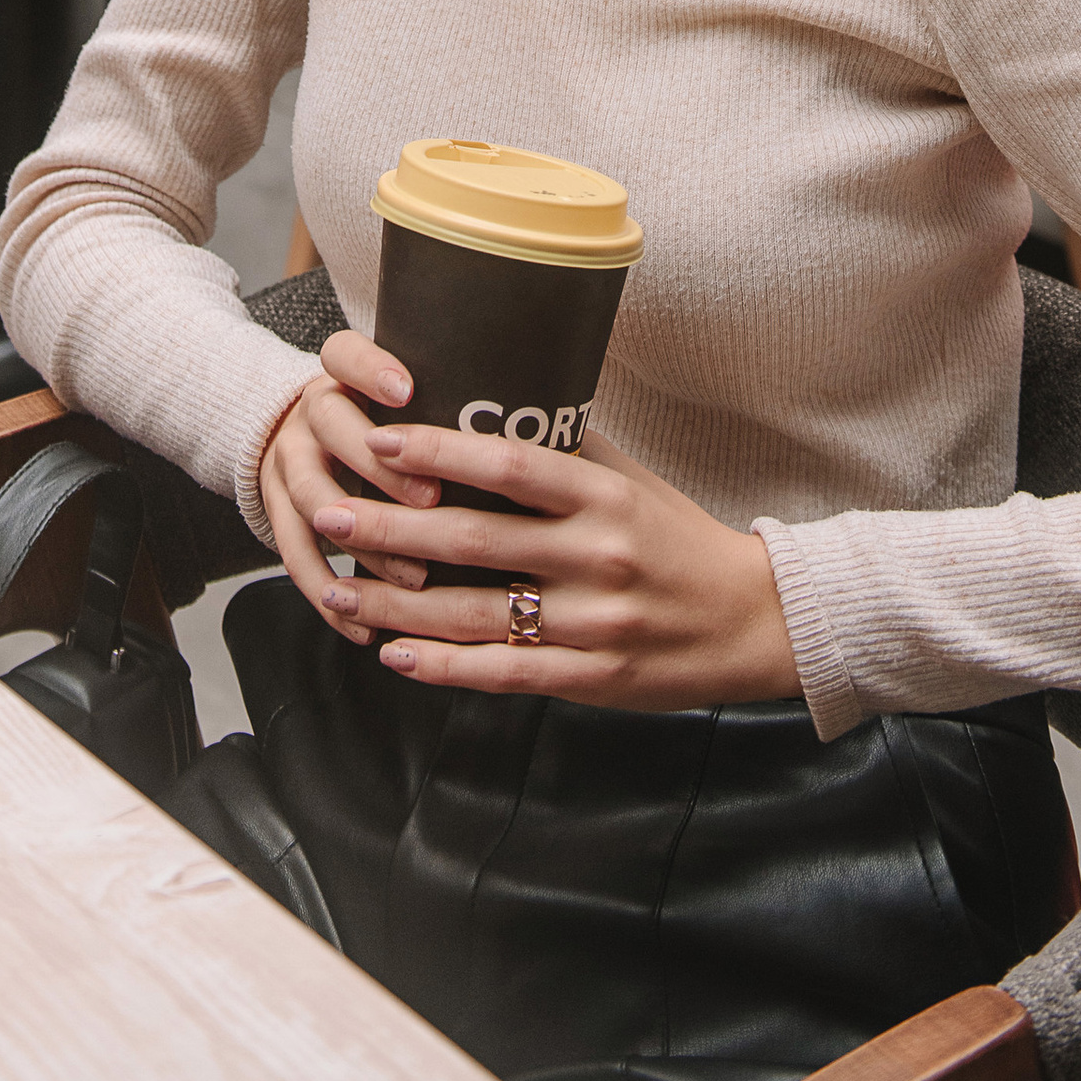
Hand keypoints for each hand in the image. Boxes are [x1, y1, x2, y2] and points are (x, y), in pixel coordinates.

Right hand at [260, 331, 448, 603]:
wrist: (297, 434)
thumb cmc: (377, 420)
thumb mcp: (394, 395)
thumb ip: (441, 402)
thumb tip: (536, 426)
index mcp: (339, 374)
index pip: (345, 354)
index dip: (373, 370)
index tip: (408, 391)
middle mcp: (309, 412)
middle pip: (331, 426)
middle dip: (382, 468)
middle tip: (432, 500)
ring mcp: (287, 462)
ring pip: (313, 499)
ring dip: (364, 540)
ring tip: (414, 576)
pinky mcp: (276, 512)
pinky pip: (295, 556)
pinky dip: (329, 596)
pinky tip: (366, 625)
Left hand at [273, 391, 801, 714]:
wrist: (750, 619)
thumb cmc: (677, 537)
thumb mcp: (629, 481)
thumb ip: (564, 453)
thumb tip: (492, 401)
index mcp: (604, 498)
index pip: (509, 467)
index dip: (439, 454)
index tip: (379, 441)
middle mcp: (597, 557)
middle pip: (476, 543)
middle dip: (393, 531)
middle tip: (330, 515)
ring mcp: (594, 623)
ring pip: (478, 615)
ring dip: (400, 607)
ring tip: (340, 591)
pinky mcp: (593, 679)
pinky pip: (507, 673)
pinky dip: (446, 667)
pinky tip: (398, 657)